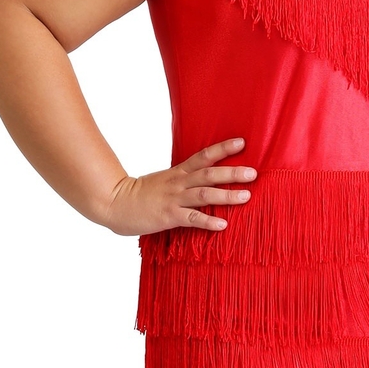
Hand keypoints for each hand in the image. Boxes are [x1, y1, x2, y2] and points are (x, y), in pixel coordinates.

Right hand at [101, 137, 256, 235]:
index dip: (223, 149)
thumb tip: (207, 178)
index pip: (204, 156)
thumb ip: (185, 178)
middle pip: (209, 174)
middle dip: (232, 173)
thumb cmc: (142, 194)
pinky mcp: (168, 216)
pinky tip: (223, 225)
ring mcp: (174, 199)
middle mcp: (179, 183)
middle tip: (253, 173)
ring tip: (246, 196)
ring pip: (204, 194)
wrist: (114, 203)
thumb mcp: (165, 180)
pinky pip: (191, 218)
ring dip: (226, 195)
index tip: (243, 143)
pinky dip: (208, 221)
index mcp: (179, 172)